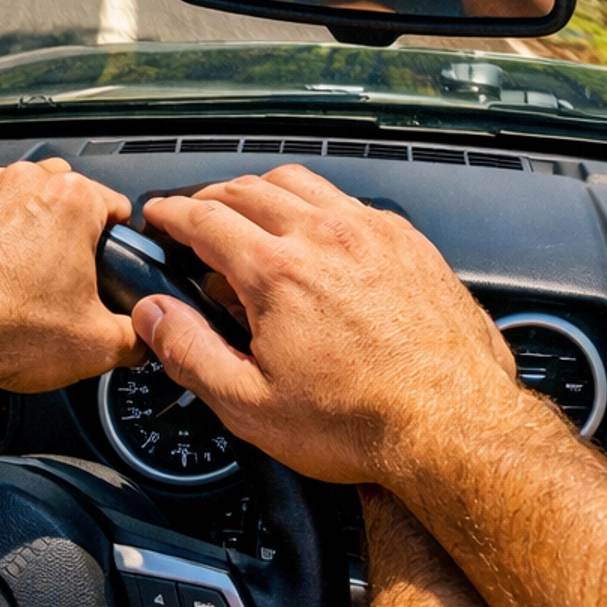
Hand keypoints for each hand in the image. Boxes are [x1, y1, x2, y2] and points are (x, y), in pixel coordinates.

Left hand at [0, 160, 138, 396]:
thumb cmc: (2, 334)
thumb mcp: (96, 346)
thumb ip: (137, 334)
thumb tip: (146, 334)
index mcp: (73, 201)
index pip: (116, 206)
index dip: (115, 240)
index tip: (101, 262)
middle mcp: (27, 180)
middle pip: (68, 193)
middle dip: (69, 226)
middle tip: (58, 272)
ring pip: (22, 193)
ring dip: (26, 220)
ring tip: (17, 269)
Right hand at [137, 166, 517, 482]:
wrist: (453, 424)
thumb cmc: (363, 422)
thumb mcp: (251, 406)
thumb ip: (190, 353)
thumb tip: (152, 316)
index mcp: (279, 272)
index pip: (205, 219)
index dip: (171, 213)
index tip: (159, 215)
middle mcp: (326, 236)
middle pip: (249, 188)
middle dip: (211, 197)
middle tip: (196, 217)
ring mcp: (372, 232)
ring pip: (302, 182)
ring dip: (264, 191)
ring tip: (251, 216)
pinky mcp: (408, 241)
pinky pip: (350, 200)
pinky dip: (319, 205)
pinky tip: (318, 234)